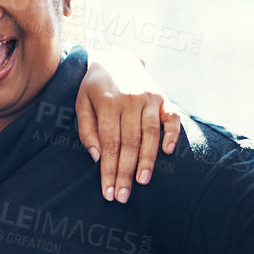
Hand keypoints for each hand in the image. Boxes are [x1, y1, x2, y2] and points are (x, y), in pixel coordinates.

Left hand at [76, 53, 184, 203]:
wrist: (116, 57)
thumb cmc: (94, 87)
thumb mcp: (81, 103)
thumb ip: (87, 130)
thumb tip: (97, 157)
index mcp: (108, 103)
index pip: (109, 144)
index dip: (108, 170)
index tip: (108, 192)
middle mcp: (131, 100)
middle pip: (129, 143)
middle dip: (125, 173)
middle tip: (122, 196)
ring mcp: (150, 98)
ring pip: (150, 134)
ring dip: (148, 160)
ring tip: (142, 182)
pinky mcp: (164, 97)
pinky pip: (172, 117)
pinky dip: (172, 134)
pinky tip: (168, 152)